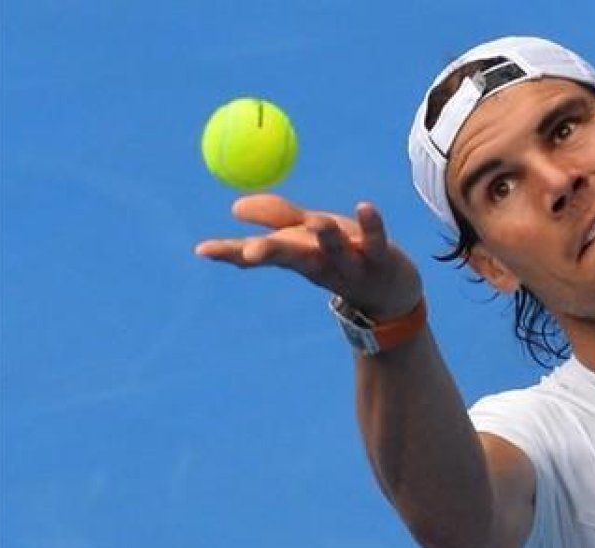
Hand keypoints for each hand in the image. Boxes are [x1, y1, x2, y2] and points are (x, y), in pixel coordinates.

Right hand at [194, 194, 422, 318]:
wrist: (391, 296)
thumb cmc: (343, 259)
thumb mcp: (308, 238)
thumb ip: (277, 218)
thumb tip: (236, 206)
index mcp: (297, 257)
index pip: (260, 255)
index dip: (231, 252)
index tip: (202, 250)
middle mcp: (320, 263)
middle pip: (292, 256)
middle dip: (270, 252)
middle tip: (249, 252)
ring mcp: (351, 263)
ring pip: (335, 250)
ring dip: (325, 236)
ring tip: (316, 221)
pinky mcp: (381, 258)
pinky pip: (375, 240)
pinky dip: (371, 223)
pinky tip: (365, 206)